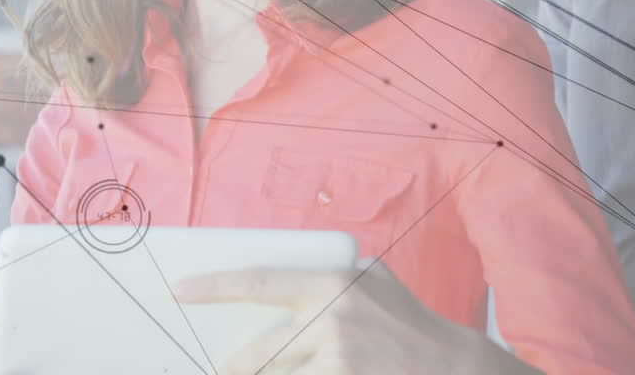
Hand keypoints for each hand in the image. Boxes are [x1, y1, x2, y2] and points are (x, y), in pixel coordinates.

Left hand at [173, 257, 538, 374]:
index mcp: (330, 282)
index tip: (180, 289)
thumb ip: (328, 270)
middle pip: (258, 351)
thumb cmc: (408, 319)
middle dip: (233, 366)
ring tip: (241, 372)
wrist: (455, 365)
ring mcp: (340, 358)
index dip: (213, 286)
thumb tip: (279, 272)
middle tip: (217, 367)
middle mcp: (330, 319)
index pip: (257, 280)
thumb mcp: (372, 277)